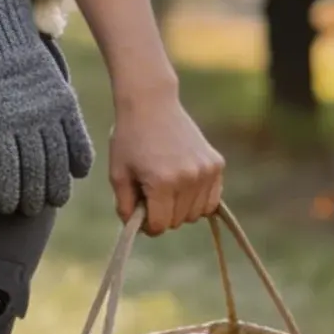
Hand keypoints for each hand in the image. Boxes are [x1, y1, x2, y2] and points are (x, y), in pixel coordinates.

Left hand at [0, 0, 93, 214]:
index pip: (6, 168)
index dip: (6, 192)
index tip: (5, 207)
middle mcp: (27, 118)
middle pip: (34, 168)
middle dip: (31, 194)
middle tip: (28, 211)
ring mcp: (49, 110)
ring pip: (57, 157)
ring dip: (57, 183)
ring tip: (54, 200)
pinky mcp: (64, 100)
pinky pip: (77, 134)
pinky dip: (80, 156)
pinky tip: (78, 173)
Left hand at [110, 86, 223, 234]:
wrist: (152, 104)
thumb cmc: (129, 139)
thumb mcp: (117, 173)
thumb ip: (125, 206)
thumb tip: (138, 229)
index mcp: (162, 183)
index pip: (160, 225)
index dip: (147, 225)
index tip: (140, 213)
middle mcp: (189, 178)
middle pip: (178, 221)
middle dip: (163, 215)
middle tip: (151, 194)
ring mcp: (206, 171)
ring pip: (196, 214)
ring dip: (181, 209)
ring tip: (167, 187)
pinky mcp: (216, 164)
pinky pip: (211, 199)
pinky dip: (198, 199)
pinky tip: (184, 185)